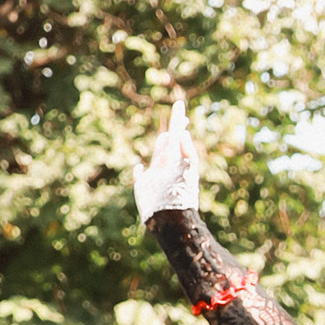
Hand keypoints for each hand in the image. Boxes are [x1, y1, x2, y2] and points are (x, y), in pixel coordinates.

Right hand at [132, 89, 202, 220]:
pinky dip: (138, 171)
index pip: (177, 134)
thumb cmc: (179, 195)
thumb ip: (187, 152)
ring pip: (158, 155)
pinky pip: (140, 177)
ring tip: (165, 135)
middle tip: (179, 115)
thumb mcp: (186, 170)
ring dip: (160, 145)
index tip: (180, 104)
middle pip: (169, 141)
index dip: (178, 119)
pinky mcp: (144, 188)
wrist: (171, 219)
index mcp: (175, 159)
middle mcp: (166, 165)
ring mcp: (155, 176)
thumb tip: (184, 132)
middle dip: (174, 128)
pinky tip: (138, 167)